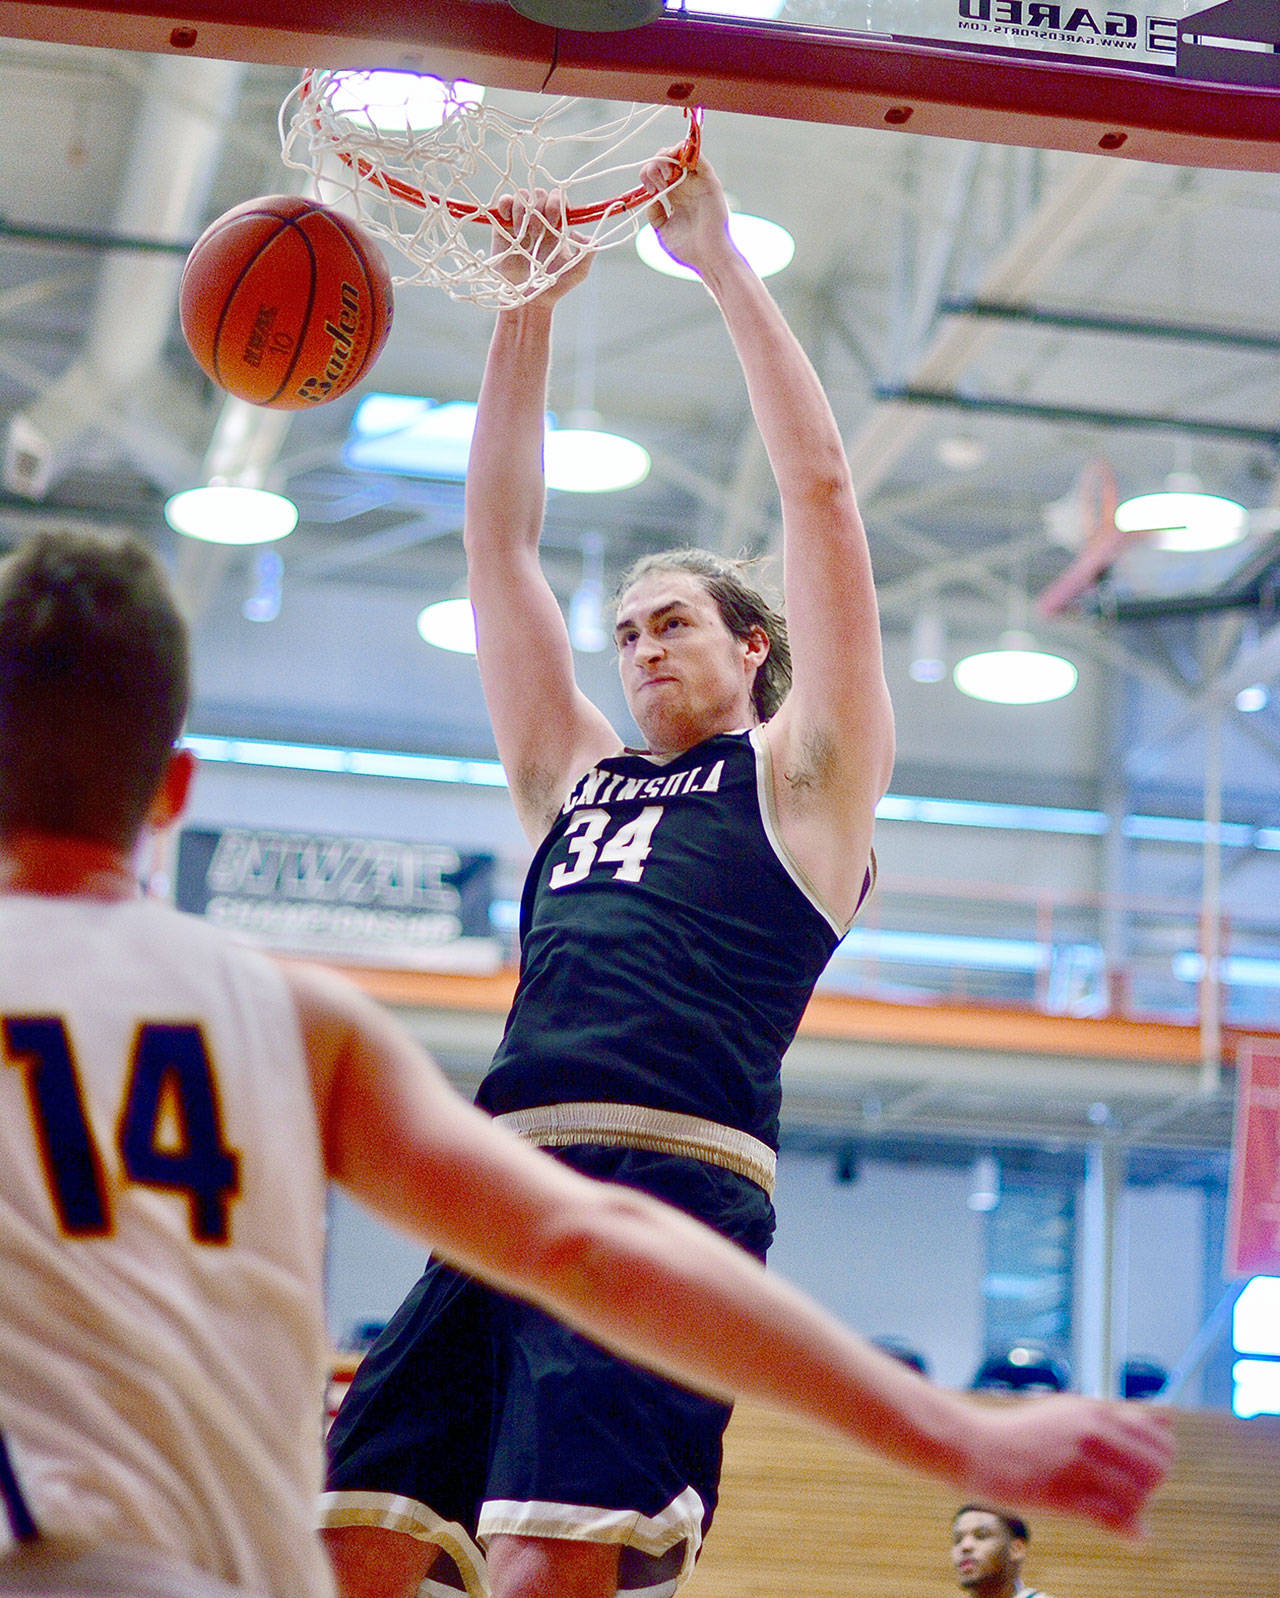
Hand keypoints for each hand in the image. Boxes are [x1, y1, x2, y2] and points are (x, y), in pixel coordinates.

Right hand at [488, 188, 592, 306]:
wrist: (528, 301)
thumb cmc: (554, 287)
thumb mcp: (578, 271)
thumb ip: (588, 253)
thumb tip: (584, 233)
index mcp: (557, 226)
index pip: (558, 199)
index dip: (557, 203)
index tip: (556, 221)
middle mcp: (539, 220)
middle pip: (540, 193)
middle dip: (541, 207)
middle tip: (539, 232)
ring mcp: (520, 222)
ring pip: (523, 195)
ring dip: (524, 209)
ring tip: (525, 234)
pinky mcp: (503, 226)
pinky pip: (504, 202)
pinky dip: (507, 205)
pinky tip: (510, 222)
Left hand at [639, 150, 734, 279]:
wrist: (707, 257)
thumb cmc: (688, 250)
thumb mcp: (663, 231)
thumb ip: (656, 215)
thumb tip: (650, 201)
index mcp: (675, 197)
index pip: (658, 173)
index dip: (648, 174)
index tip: (648, 189)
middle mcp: (686, 186)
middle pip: (666, 159)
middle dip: (655, 164)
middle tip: (656, 182)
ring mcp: (698, 182)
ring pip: (681, 153)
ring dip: (667, 156)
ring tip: (665, 175)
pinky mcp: (709, 181)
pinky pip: (699, 157)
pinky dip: (686, 152)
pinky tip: (676, 164)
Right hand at [961, 1394, 1175, 1537]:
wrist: (978, 1446)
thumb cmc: (1027, 1432)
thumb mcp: (1072, 1411)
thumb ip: (1118, 1416)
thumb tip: (1167, 1419)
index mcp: (1096, 1411)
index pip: (1160, 1439)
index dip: (1160, 1461)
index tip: (1144, 1473)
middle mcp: (1091, 1433)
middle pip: (1155, 1469)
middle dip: (1152, 1487)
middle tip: (1131, 1494)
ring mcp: (1077, 1463)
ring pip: (1137, 1496)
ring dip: (1137, 1511)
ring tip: (1122, 1513)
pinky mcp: (1063, 1494)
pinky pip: (1113, 1518)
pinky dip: (1131, 1532)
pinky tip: (1132, 1537)